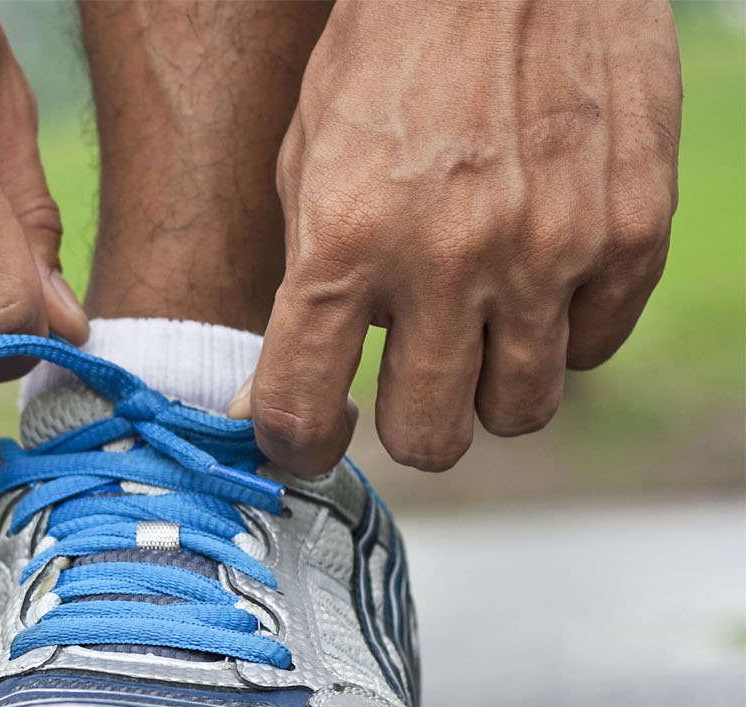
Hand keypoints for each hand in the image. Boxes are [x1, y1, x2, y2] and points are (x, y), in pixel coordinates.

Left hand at [237, 0, 680, 473]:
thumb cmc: (392, 54)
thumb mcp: (308, 159)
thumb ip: (305, 282)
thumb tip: (283, 393)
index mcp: (345, 239)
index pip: (304, 408)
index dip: (300, 441)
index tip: (309, 436)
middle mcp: (449, 259)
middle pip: (431, 437)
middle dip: (413, 422)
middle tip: (410, 383)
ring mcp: (551, 249)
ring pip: (520, 411)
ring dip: (490, 387)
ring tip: (479, 326)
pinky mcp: (633, 231)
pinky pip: (594, 348)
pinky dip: (563, 333)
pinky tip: (540, 279)